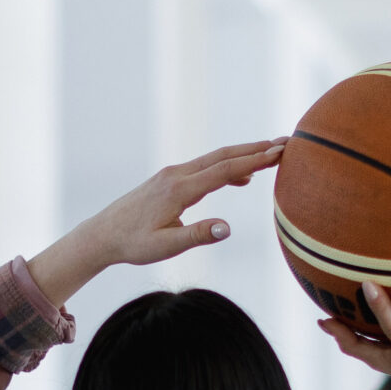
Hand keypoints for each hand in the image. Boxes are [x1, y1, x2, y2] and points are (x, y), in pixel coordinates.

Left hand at [25, 139, 283, 306]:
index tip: (281, 151)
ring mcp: (173, 174)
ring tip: (272, 153)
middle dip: (256, 148)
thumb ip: (197, 236)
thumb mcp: (166, 247)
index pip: (225, 170)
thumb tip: (228, 228)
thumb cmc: (133, 244)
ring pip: (215, 158)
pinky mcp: (169, 179)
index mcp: (180, 189)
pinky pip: (205, 167)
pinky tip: (240, 176)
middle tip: (287, 142)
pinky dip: (227, 166)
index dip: (255, 160)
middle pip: (224, 156)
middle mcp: (178, 174)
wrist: (102, 235)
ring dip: (244, 154)